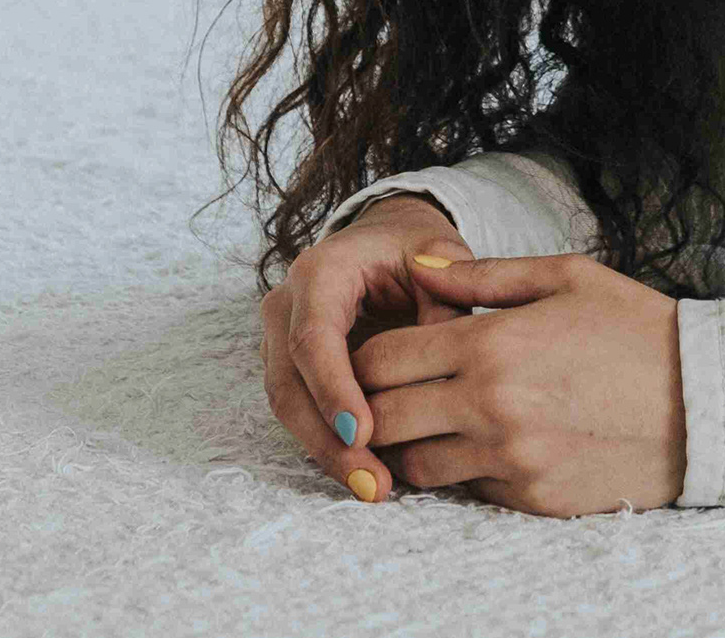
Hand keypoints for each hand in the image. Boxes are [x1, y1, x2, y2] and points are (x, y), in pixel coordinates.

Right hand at [259, 194, 476, 500]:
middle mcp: (287, 304)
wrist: (387, 237)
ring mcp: (279, 337)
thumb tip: (444, 362)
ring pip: (287, 404)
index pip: (313, 336)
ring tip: (373, 487)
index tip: (362, 434)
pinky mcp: (288, 366)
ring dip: (325, 452)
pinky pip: (299, 410)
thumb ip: (445, 303)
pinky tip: (365, 471)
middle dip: (326, 439)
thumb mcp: (440, 258)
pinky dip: (327, 443)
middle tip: (372, 483)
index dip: (333, 388)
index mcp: (320, 270)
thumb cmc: (414, 248)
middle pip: (290, 381)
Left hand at [353, 251, 687, 516]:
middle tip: (387, 395)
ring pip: (415, 468)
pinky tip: (483, 442)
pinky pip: (466, 492)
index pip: (382, 361)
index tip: (372, 356)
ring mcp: (510, 460)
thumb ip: (481, 274)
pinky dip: (461, 471)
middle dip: (374, 408)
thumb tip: (418, 265)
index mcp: (493, 344)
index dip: (362, 360)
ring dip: (411, 447)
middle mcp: (491, 407)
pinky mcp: (531, 499)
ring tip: (432, 421)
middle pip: (385, 420)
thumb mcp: (564, 276)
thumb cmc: (634, 326)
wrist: (702, 400)